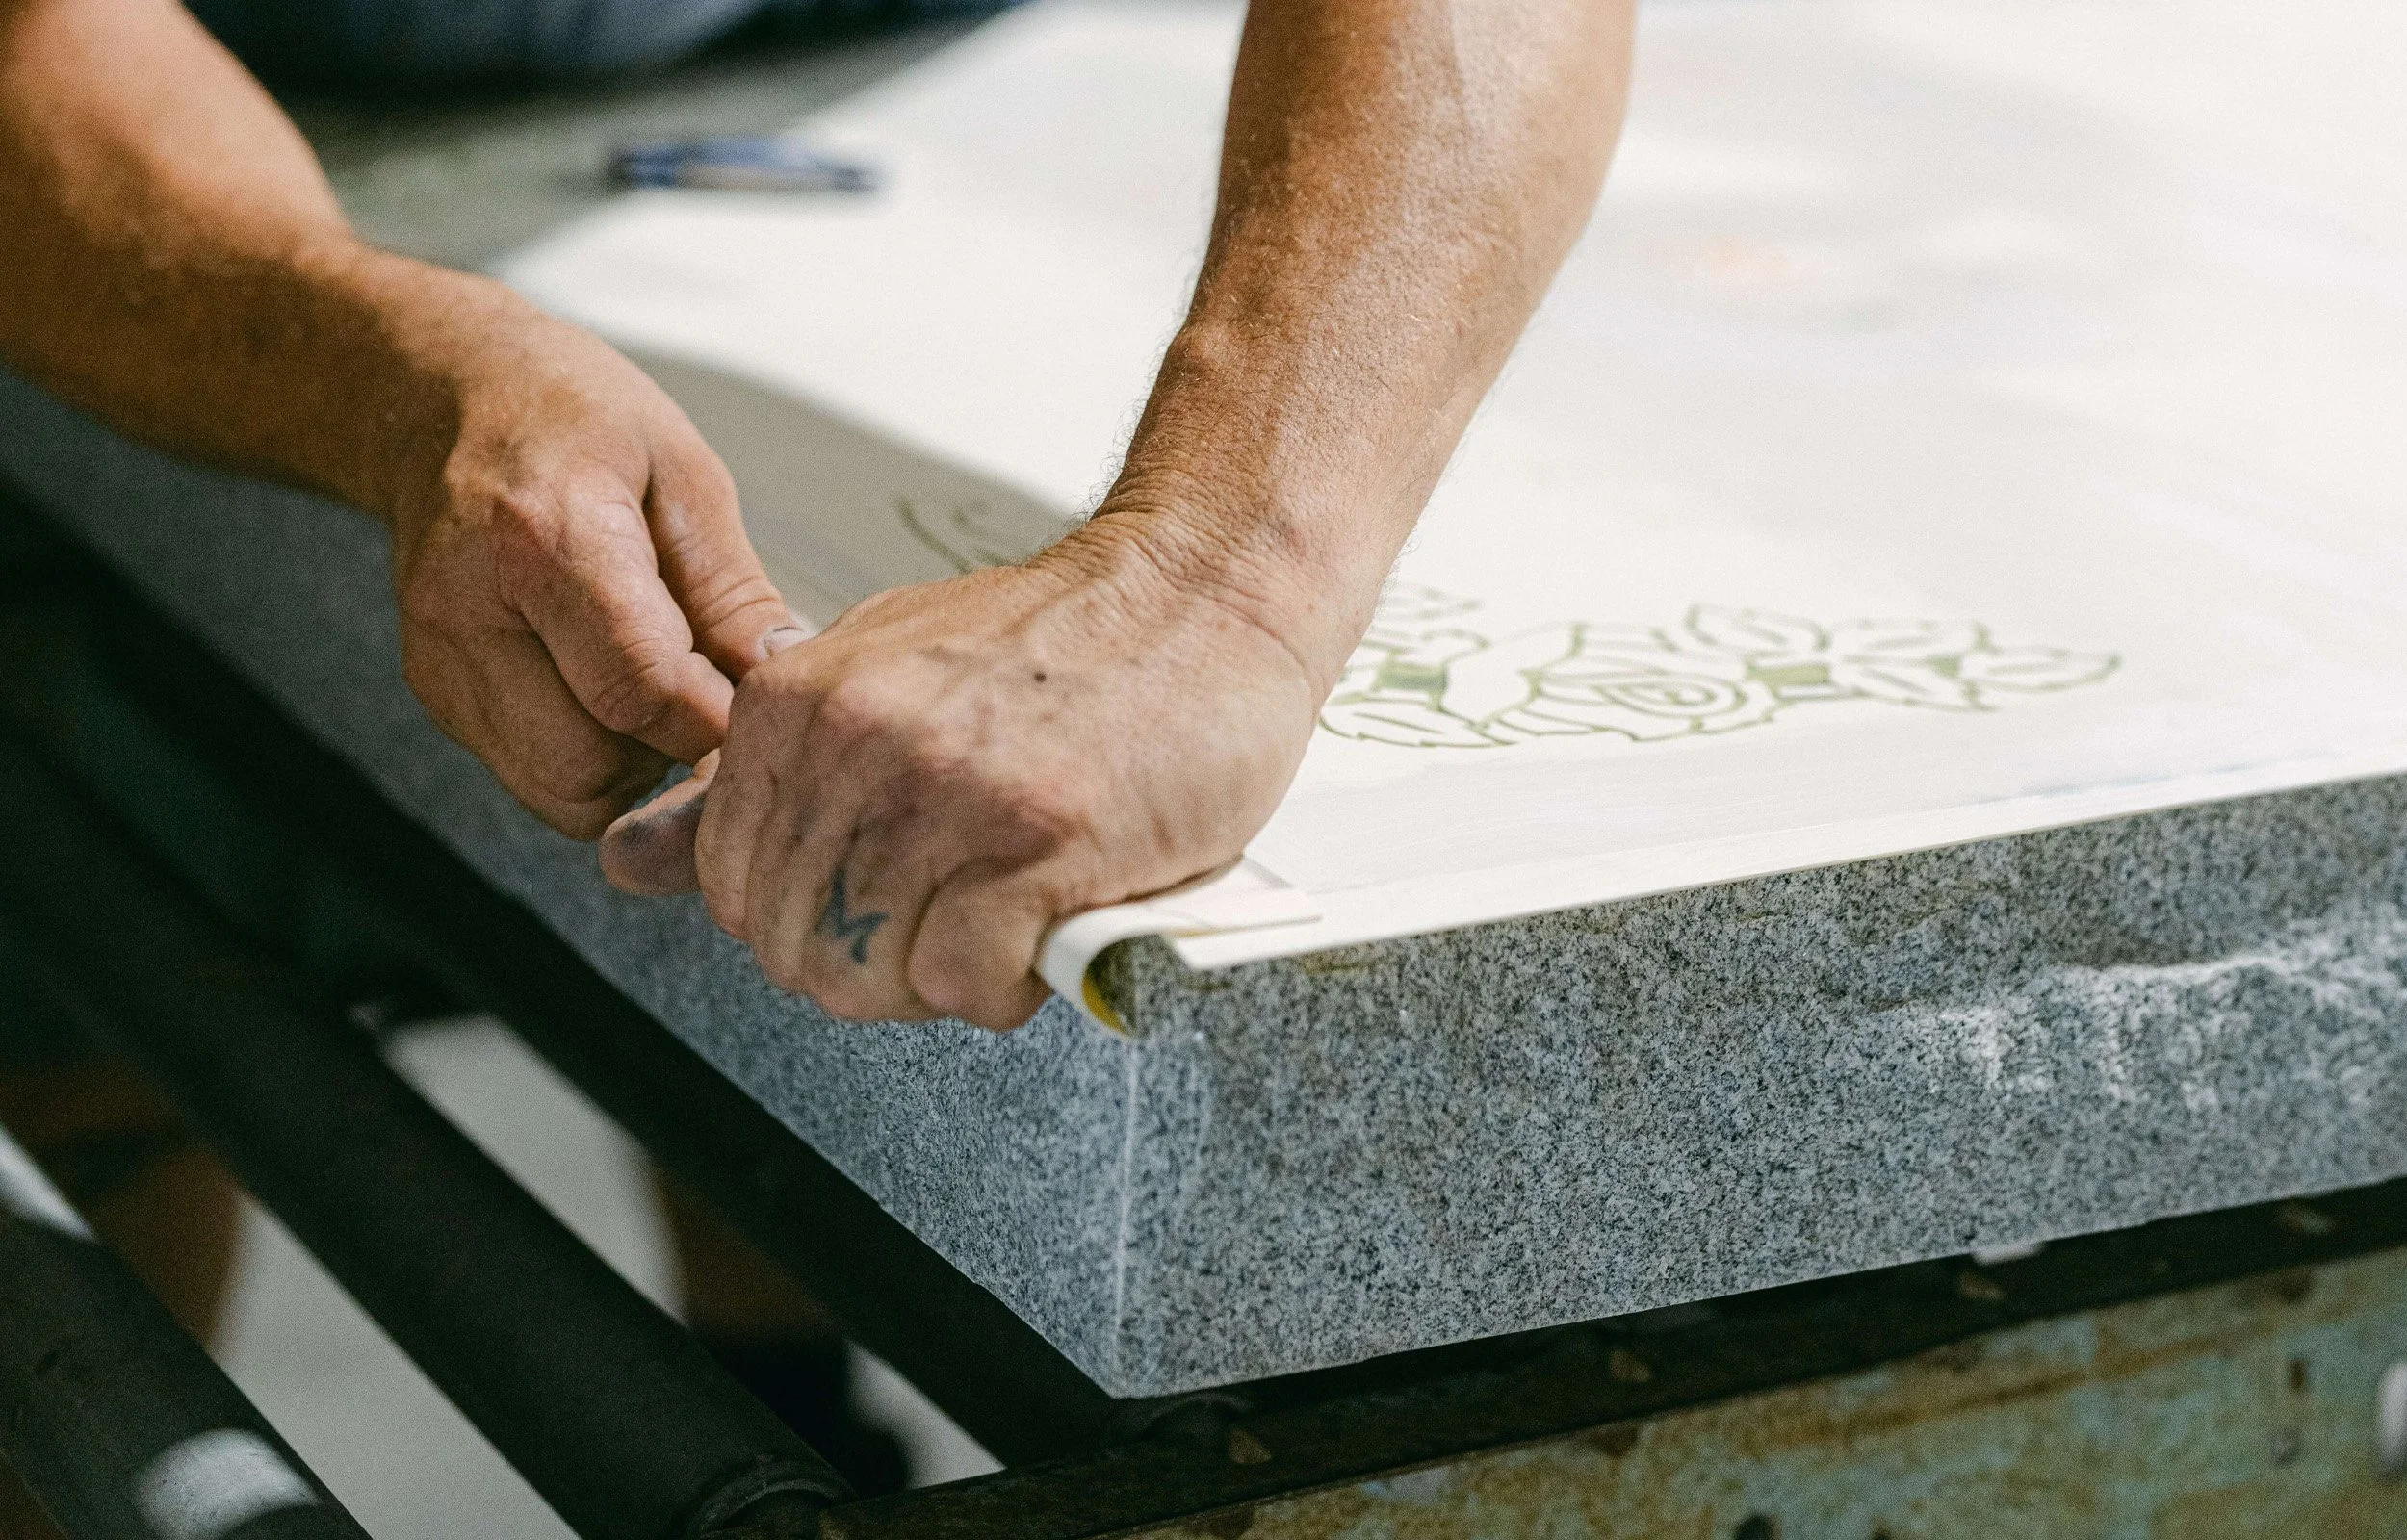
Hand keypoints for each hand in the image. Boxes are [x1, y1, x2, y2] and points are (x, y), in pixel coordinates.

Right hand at [382, 287, 798, 837]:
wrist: (445, 395)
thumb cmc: (568, 415)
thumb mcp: (682, 471)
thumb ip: (732, 588)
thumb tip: (781, 676)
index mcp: (543, 540)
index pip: (639, 690)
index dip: (715, 721)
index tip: (761, 710)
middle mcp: (471, 613)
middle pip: (590, 764)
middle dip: (670, 756)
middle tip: (710, 700)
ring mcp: (441, 663)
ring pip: (558, 790)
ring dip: (630, 769)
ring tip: (659, 689)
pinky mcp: (434, 694)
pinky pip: (532, 775)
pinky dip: (589, 757)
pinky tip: (610, 689)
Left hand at [600, 525, 1324, 1028]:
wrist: (1204, 589)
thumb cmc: (1064, 642)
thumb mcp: (882, 675)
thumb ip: (765, 774)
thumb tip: (632, 860)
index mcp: (799, 702)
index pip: (730, 889)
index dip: (809, 919)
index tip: (883, 894)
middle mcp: (858, 744)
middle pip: (796, 949)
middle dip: (872, 965)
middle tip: (956, 919)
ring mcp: (947, 794)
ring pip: (871, 979)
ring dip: (945, 976)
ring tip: (1009, 916)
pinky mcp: (1039, 843)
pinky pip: (965, 983)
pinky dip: (1008, 983)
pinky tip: (1048, 926)